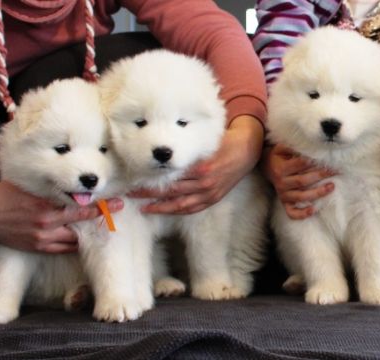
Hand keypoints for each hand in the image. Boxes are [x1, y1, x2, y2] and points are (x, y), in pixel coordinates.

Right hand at [0, 181, 123, 252]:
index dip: (100, 205)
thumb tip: (73, 176)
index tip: (117, 202)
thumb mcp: (28, 184)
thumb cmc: (6, 194)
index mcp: (44, 205)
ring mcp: (42, 238)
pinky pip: (64, 248)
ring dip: (89, 232)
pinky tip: (85, 237)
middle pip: (81, 222)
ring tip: (105, 226)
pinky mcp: (38, 248)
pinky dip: (75, 243)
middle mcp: (46, 223)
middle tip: (118, 210)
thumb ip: (50, 183)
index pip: (79, 206)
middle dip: (101, 216)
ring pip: (75, 238)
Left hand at [132, 115, 263, 214]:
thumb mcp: (205, 142)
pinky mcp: (213, 198)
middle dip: (150, 193)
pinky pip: (193, 208)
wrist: (247, 151)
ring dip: (161, 207)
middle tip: (132, 192)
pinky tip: (165, 210)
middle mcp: (204, 183)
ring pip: (180, 204)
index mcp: (201, 167)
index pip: (171, 176)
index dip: (152, 179)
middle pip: (171, 191)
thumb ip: (186, 150)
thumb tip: (162, 153)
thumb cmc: (224, 142)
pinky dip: (178, 210)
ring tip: (144, 207)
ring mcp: (209, 193)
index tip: (136, 177)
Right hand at [262, 143, 336, 219]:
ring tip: (331, 186)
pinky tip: (313, 210)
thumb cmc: (279, 156)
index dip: (314, 162)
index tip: (327, 159)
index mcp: (280, 168)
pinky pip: (292, 212)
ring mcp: (283, 194)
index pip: (300, 165)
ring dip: (317, 193)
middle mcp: (281, 183)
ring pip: (301, 197)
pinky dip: (302, 213)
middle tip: (334, 171)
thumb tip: (309, 143)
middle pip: (303, 181)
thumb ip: (293, 146)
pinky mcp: (285, 203)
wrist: (267, 167)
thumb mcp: (282, 148)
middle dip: (320, 176)